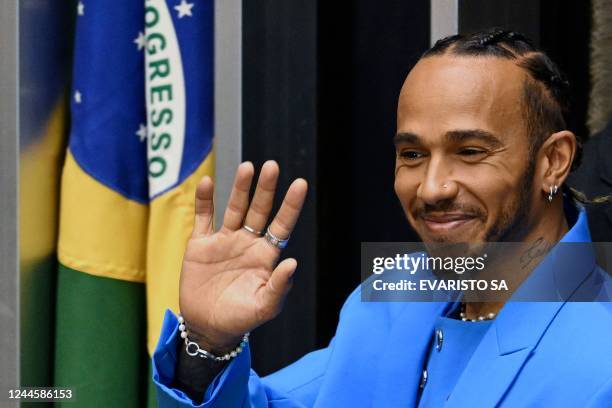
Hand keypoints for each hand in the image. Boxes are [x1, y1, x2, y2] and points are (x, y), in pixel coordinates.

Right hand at [179, 161, 307, 353]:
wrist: (208, 327)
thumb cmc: (241, 318)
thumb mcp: (264, 306)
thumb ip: (279, 286)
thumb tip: (292, 263)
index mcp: (266, 254)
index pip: (282, 224)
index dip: (291, 205)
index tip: (300, 183)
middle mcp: (248, 242)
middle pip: (259, 209)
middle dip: (266, 189)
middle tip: (272, 166)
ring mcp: (224, 240)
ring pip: (234, 208)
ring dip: (240, 188)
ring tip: (248, 167)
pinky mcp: (201, 244)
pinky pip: (203, 217)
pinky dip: (204, 200)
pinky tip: (206, 182)